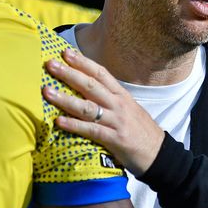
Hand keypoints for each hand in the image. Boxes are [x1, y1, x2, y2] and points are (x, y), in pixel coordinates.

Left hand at [42, 49, 163, 175]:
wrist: (160, 155)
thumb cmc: (140, 132)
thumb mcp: (128, 109)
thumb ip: (110, 100)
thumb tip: (87, 91)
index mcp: (121, 95)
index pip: (101, 74)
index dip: (83, 62)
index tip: (66, 53)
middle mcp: (119, 105)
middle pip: (91, 85)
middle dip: (70, 74)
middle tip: (51, 64)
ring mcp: (117, 121)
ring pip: (88, 107)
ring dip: (65, 99)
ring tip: (47, 91)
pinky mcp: (115, 139)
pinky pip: (91, 130)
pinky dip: (74, 125)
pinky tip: (58, 121)